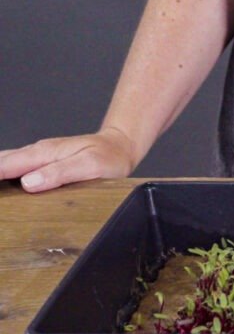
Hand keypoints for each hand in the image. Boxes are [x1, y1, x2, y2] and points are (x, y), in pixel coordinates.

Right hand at [0, 127, 136, 192]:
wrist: (120, 148)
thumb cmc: (108, 158)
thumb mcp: (89, 166)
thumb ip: (60, 173)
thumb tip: (28, 183)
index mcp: (42, 154)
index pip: (4, 166)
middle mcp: (36, 154)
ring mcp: (38, 158)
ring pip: (5, 165)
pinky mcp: (42, 163)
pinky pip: (14, 168)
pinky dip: (2, 174)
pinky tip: (0, 185)